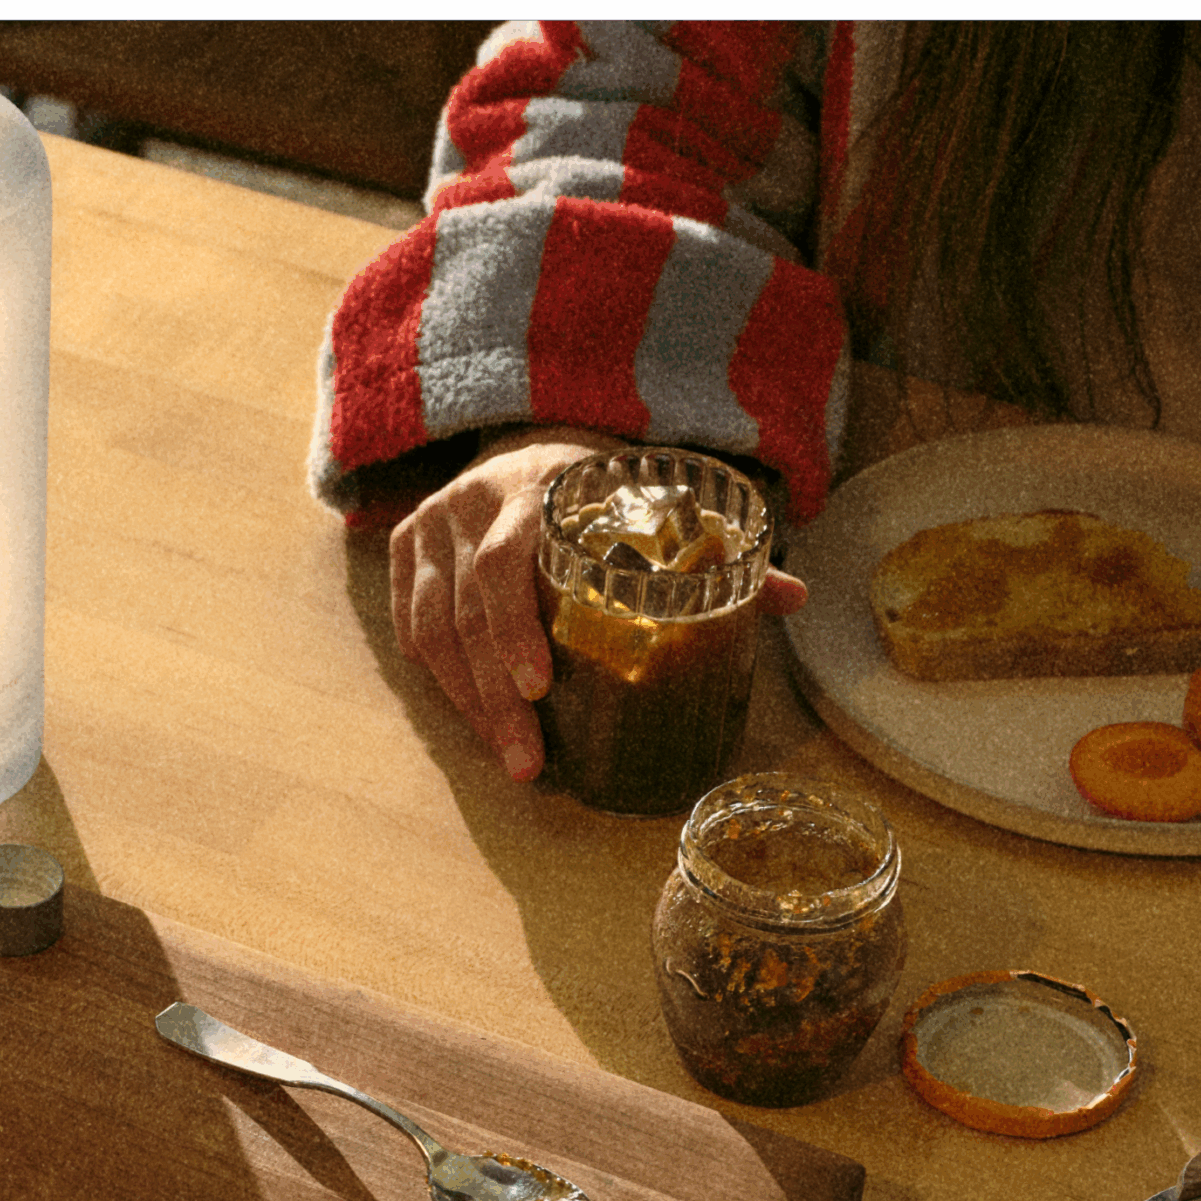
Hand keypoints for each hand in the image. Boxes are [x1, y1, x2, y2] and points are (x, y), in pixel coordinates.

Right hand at [390, 429, 808, 780]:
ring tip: (514, 760)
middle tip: (529, 760)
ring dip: (470, 704)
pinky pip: (413, 632)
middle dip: (495, 697)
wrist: (527, 440)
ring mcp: (428, 529)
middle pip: (466, 612)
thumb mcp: (650, 500)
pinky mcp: (406, 555)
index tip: (540, 687)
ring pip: (431, 631)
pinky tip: (479, 722)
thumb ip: (712, 548)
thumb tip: (794, 596)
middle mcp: (468, 504)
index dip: (515, 627)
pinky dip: (445, 683)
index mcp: (529, 486)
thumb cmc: (599, 488)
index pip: (503, 561)